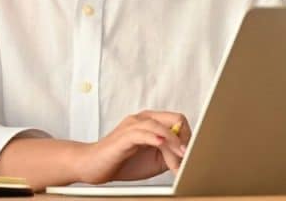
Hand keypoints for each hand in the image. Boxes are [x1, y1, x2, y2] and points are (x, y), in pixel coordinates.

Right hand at [76, 110, 190, 183]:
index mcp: (150, 122)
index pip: (179, 121)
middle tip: (183, 161)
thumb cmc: (123, 161)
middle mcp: (142, 119)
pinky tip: (162, 143)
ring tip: (177, 159)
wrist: (95, 165)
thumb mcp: (156, 159)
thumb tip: (190, 155)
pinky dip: (155, 138)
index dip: (188, 139)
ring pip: (160, 126)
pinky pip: (142, 133)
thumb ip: (171, 153)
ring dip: (173, 145)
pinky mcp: (124, 137)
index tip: (187, 157)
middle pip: (175, 119)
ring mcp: (132, 126)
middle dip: (184, 141)